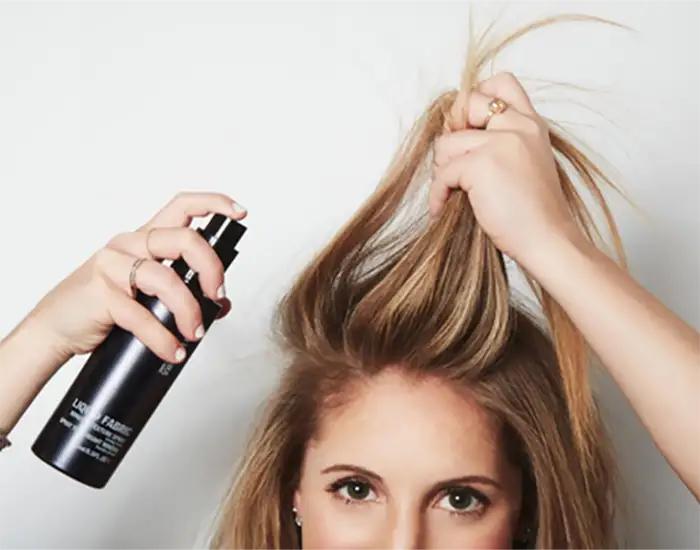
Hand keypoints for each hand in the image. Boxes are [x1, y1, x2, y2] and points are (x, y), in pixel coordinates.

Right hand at [26, 191, 246, 366]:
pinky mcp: (101, 294)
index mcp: (144, 238)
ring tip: (194, 334)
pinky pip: (141, 315)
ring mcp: (112, 266)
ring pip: (165, 278)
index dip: (214, 204)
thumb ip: (183, 293)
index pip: (182, 206)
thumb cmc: (102, 307)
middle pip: (184, 238)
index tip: (240, 213)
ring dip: (189, 311)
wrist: (54, 329)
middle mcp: (129, 244)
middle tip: (218, 295)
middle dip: (211, 268)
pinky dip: (163, 338)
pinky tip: (172, 351)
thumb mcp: (147, 296)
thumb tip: (221, 305)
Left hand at [429, 71, 585, 265]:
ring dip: (441, 170)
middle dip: (451, 134)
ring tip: (451, 191)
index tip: (467, 131)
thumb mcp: (525, 164)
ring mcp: (501, 143)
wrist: (549, 240)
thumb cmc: (535, 213)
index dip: (474, 100)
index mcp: (531, 124)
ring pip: (446, 143)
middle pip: (465, 105)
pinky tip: (442, 208)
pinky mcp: (482, 165)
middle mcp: (518, 126)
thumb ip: (502, 143)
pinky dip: (437, 194)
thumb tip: (454, 135)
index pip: (500, 83)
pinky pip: (442, 173)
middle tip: (452, 164)